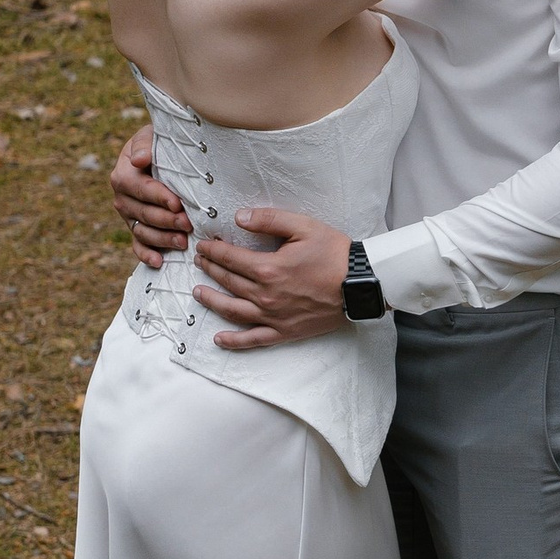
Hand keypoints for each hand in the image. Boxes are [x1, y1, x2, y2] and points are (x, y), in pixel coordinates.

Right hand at [111, 122, 188, 268]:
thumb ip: (144, 144)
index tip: (177, 203)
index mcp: (123, 174)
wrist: (158, 154)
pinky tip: (159, 261)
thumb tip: (140, 160)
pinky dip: (146, 255)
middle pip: (143, 213)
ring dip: (163, 239)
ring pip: (143, 231)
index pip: (139, 188)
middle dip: (167, 220)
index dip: (158, 197)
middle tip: (188, 224)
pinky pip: (137, 245)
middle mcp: (122, 198)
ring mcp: (129, 216)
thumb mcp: (150, 135)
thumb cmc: (158, 143)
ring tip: (183, 242)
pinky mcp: (137, 228)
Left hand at [192, 208, 350, 348]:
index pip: (230, 258)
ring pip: (233, 311)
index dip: (213, 250)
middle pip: (228, 281)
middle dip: (210, 269)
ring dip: (212, 301)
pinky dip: (234, 341)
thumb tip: (239, 217)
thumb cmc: (335, 254)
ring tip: (198, 293)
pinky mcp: (284, 331)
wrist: (361, 284)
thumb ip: (269, 220)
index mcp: (268, 268)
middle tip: (199, 262)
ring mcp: (273, 316)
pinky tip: (219, 339)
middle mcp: (265, 295)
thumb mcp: (303, 226)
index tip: (203, 246)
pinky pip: (253, 339)